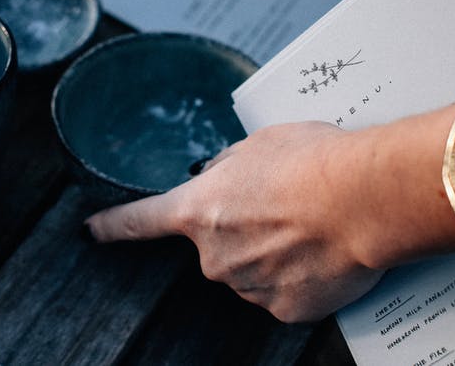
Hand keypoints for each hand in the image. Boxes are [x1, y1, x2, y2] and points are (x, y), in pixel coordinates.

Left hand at [83, 121, 385, 322]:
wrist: (362, 199)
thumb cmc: (313, 161)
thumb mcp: (257, 145)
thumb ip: (228, 169)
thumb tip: (222, 179)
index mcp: (198, 209)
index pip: (140, 220)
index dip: (114, 225)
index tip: (92, 230)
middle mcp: (214, 255)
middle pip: (217, 247)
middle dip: (243, 231)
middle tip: (284, 208)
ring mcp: (248, 286)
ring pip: (252, 271)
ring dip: (274, 254)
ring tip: (312, 226)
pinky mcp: (285, 309)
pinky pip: (286, 293)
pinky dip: (302, 279)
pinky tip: (323, 255)